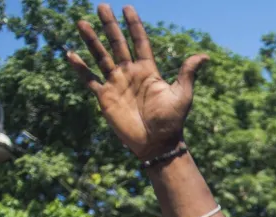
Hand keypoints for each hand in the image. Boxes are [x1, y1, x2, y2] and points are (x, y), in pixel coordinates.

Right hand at [66, 4, 208, 159]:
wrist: (157, 144)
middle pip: (117, 44)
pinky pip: (89, 79)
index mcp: (148, 71)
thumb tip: (205, 56)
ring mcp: (116, 83)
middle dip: (110, 26)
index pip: (140, 42)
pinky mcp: (105, 96)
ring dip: (91, 41)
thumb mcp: (182, 95)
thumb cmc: (172, 121)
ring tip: (81, 23)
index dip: (134, 26)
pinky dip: (80, 68)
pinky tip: (71, 54)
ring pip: (101, 57)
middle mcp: (130, 73)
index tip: (127, 8)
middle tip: (102, 6)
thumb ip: (188, 73)